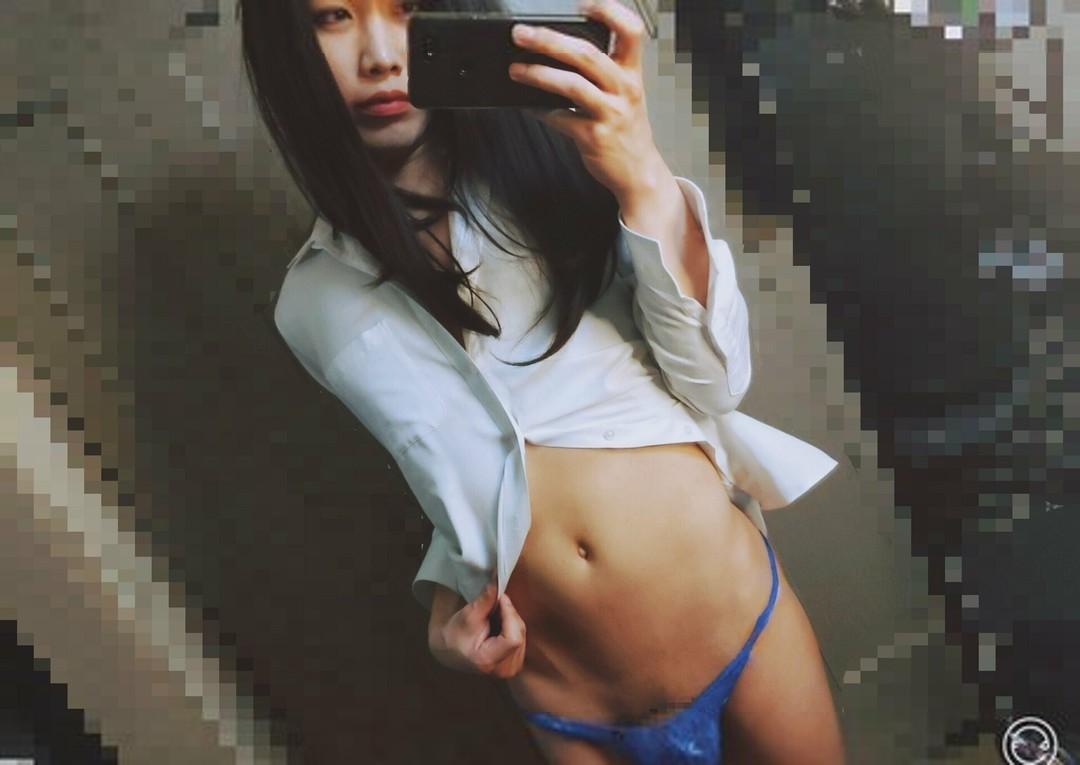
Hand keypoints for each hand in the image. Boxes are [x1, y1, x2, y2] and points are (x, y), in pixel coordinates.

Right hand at [429, 580, 526, 678]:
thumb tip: (497, 580)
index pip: (513, 638)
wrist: (449, 652)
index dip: (510, 614)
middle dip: (509, 613)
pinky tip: (499, 623)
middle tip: (496, 601)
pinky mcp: (514, 664)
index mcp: (488, 660)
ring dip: (511, 618)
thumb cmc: (454, 636)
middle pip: (519, 633)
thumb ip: (485, 600)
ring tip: (495, 612)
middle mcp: (503, 670)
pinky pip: (520, 638)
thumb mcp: (467, 616)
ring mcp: (510, 669)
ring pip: (521, 634)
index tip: (500, 598)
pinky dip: (512, 626)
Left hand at [508, 0, 666, 203]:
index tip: (583, 5)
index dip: (608, 12)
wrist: (639, 171)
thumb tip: (560, 50)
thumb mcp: (626, 93)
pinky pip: (561, 118)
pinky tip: (528, 105)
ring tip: (516, 69)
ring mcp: (610, 113)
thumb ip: (603, 70)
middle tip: (522, 34)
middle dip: (549, 40)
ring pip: (572, 84)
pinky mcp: (594, 137)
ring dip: (538, 73)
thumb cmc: (627, 129)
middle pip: (587, 53)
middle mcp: (623, 89)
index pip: (630, 31)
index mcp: (632, 73)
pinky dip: (540, 110)